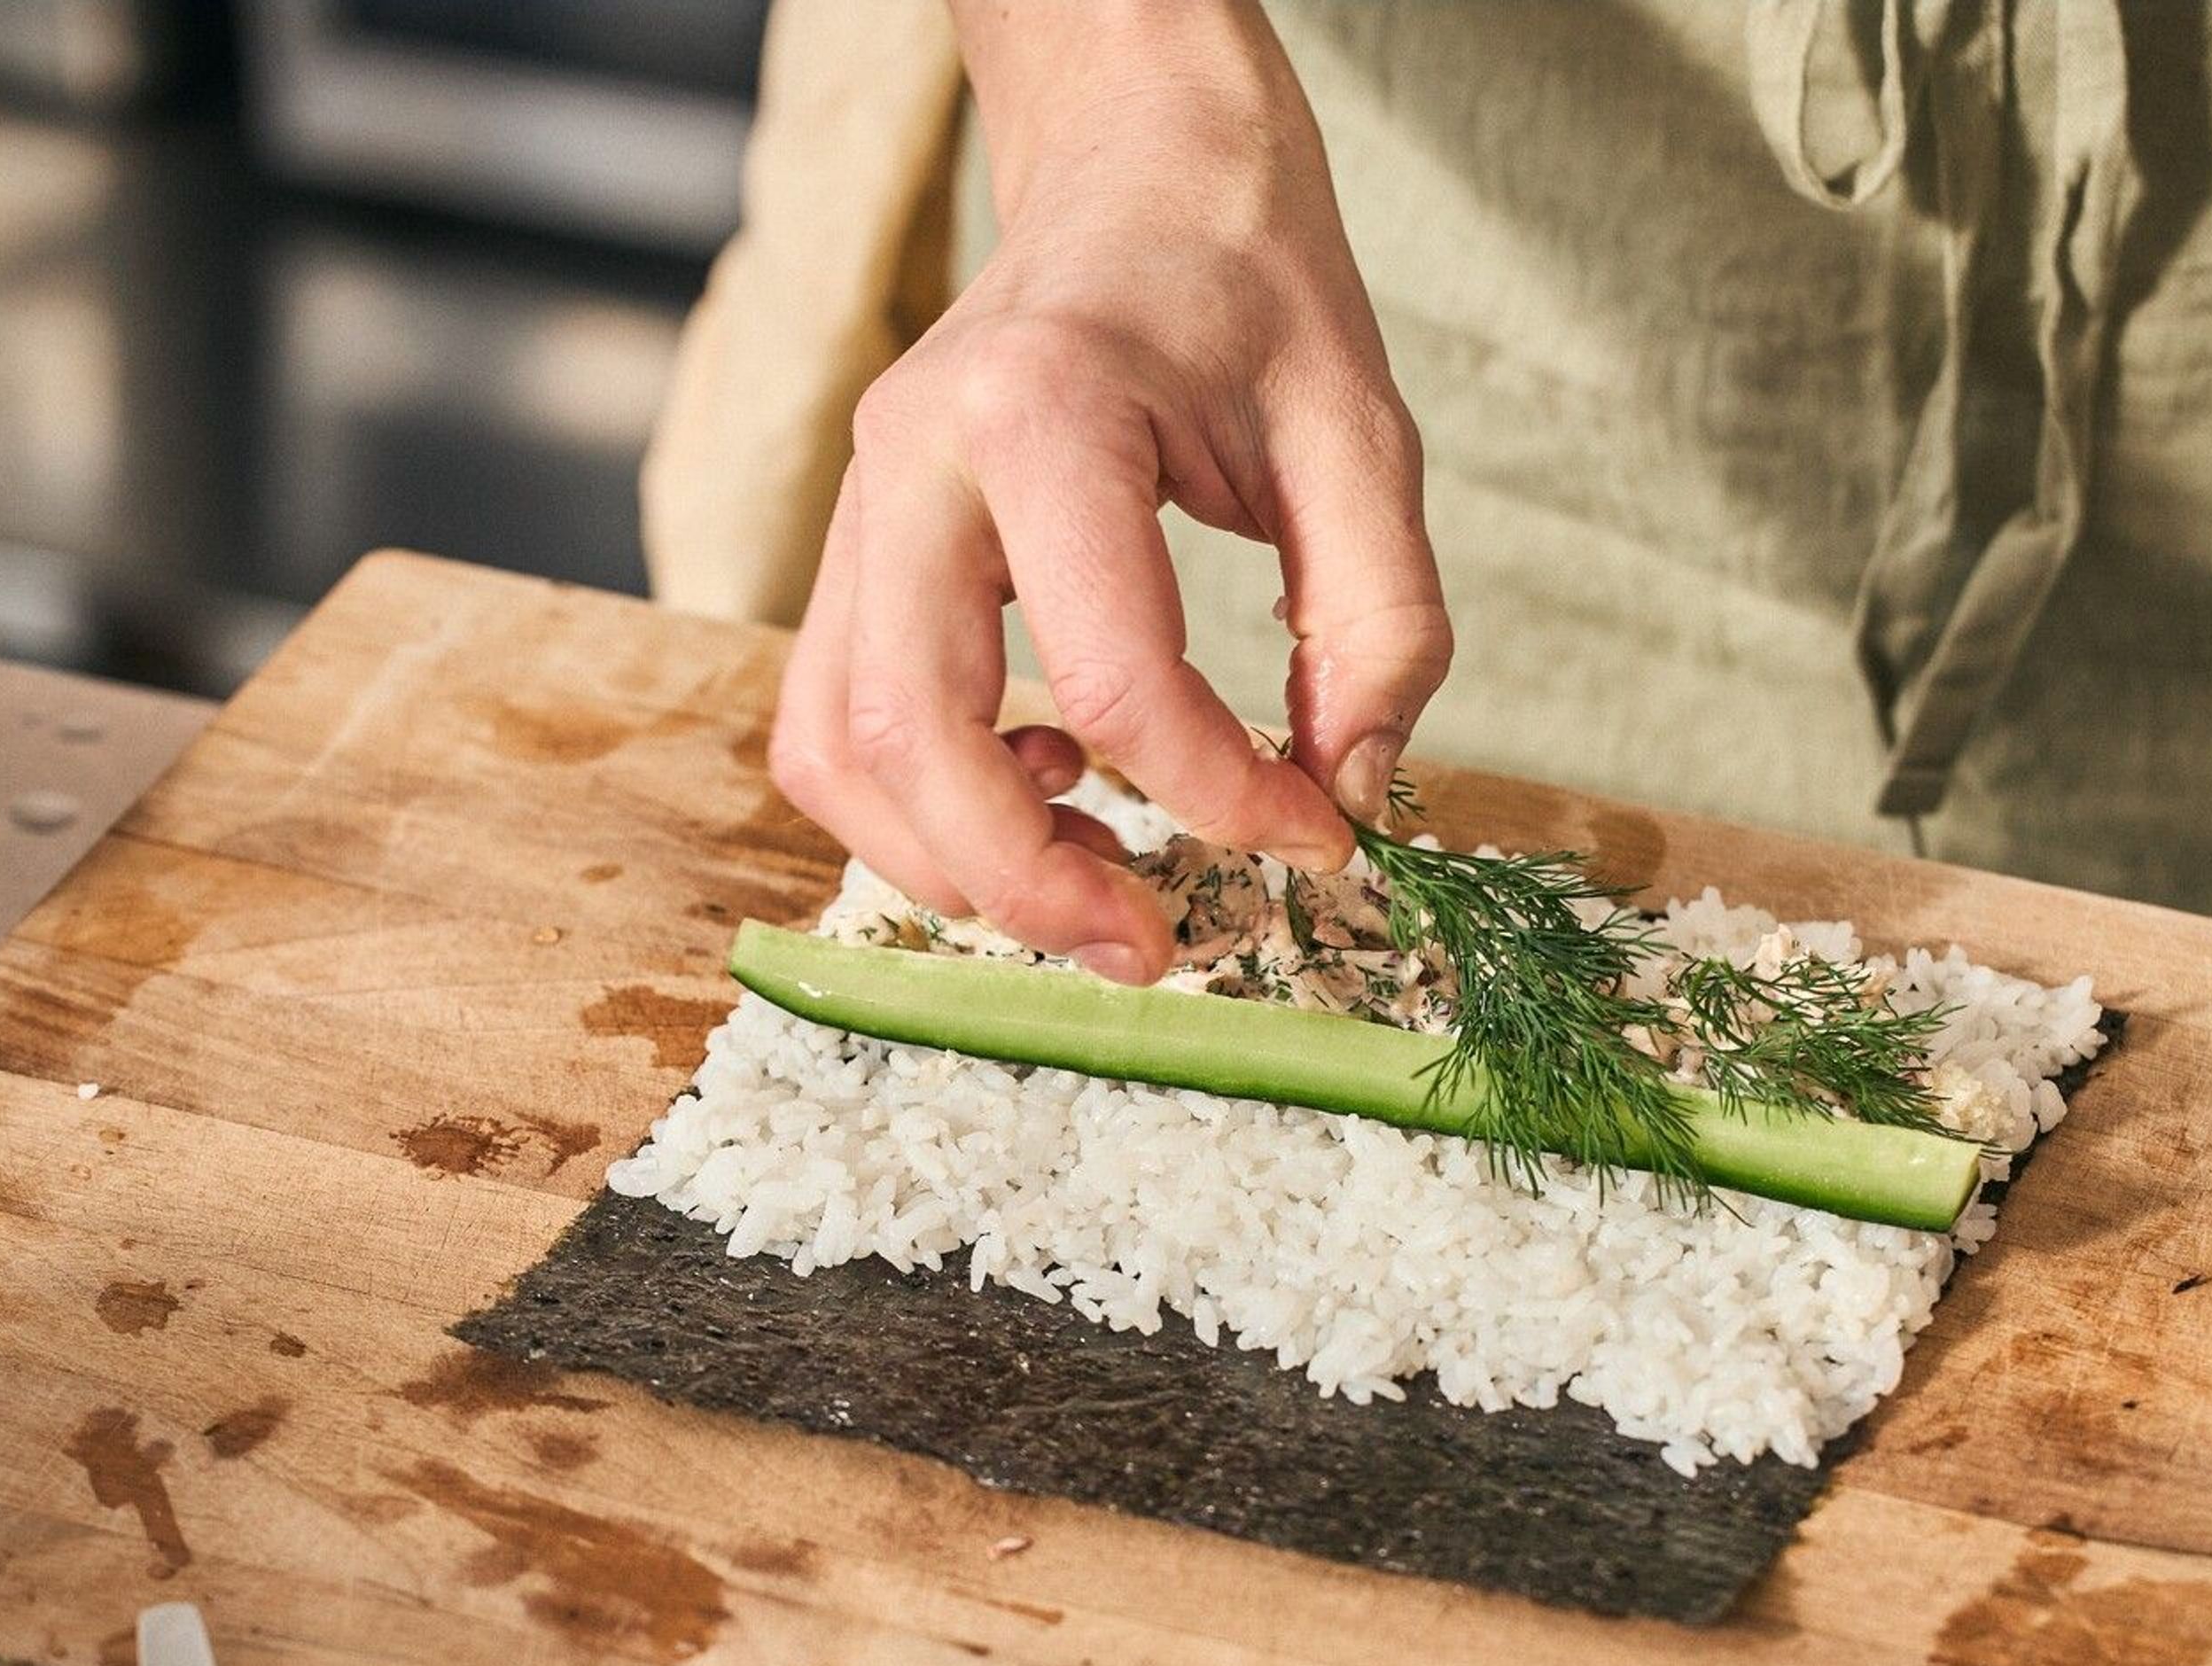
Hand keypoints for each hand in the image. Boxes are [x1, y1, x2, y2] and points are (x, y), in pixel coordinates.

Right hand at [767, 0, 1451, 982]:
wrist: (1138, 170)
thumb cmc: (1251, 288)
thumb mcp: (1364, 438)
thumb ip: (1381, 626)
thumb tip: (1346, 798)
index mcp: (1047, 409)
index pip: (1115, 673)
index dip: (1223, 794)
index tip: (1319, 836)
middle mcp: (914, 456)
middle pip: (908, 731)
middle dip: (1029, 879)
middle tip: (1156, 949)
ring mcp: (861, 503)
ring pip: (835, 745)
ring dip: (951, 861)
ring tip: (1096, 886)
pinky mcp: (855, 549)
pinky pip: (830, 719)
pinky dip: (915, 802)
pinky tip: (1047, 781)